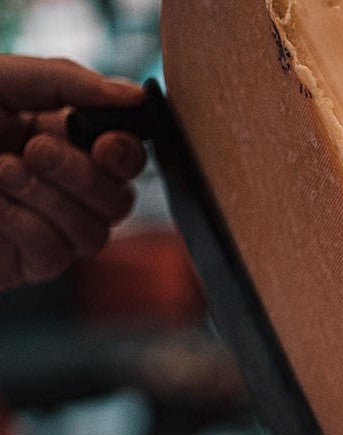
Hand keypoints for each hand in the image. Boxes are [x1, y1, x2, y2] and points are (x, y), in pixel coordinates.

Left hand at [0, 54, 146, 292]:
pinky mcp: (29, 263)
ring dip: (49, 198)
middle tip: (32, 150)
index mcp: (58, 138)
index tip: (103, 143)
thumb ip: (66, 82)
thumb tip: (133, 96)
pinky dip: (26, 226)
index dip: (126, 153)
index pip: (124, 156)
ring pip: (95, 231)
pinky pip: (57, 253)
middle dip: (82, 175)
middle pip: (119, 199)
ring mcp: (49, 228)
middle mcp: (62, 186)